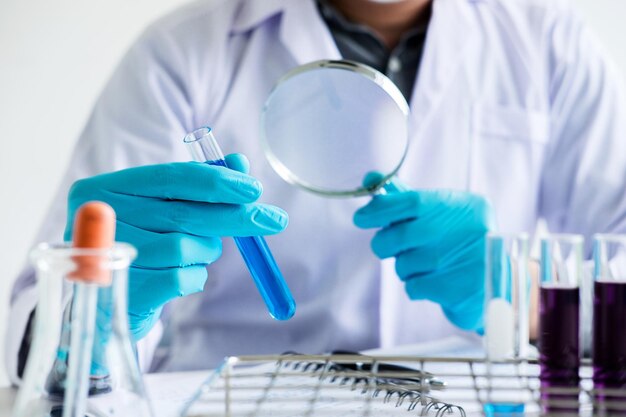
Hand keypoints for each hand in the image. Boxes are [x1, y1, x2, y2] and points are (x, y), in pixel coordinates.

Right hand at [65, 154, 287, 339]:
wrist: (105, 302)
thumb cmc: (141, 245)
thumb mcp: (163, 209)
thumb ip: (199, 185)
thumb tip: (240, 162)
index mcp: (105, 189)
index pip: (173, 177)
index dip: (219, 182)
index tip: (254, 189)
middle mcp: (100, 220)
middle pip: (184, 212)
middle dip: (235, 216)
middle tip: (274, 219)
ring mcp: (109, 258)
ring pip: (185, 247)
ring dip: (205, 251)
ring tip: (196, 254)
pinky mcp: (124, 291)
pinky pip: (181, 279)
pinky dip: (194, 276)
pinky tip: (181, 276)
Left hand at [353, 175, 494, 330]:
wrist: (500, 287)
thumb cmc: (461, 242)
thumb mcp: (443, 214)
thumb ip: (405, 198)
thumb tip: (370, 177)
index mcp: (464, 206)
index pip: (411, 201)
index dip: (380, 209)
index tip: (361, 218)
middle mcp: (466, 230)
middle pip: (400, 235)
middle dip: (384, 243)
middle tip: (387, 246)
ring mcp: (462, 261)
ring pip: (403, 264)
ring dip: (405, 267)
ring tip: (426, 266)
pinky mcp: (456, 289)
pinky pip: (413, 287)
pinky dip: (417, 285)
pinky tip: (435, 281)